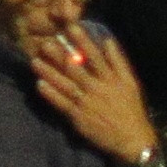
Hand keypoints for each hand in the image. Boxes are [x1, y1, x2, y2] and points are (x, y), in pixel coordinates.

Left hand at [30, 26, 157, 165]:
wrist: (131, 139)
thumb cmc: (131, 108)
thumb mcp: (130, 82)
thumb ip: (118, 61)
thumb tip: (107, 40)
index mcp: (109, 78)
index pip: (94, 55)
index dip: (82, 40)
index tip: (70, 27)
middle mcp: (96, 88)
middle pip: (75, 69)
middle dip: (59, 55)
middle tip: (44, 43)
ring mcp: (86, 103)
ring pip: (65, 85)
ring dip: (50, 73)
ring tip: (35, 61)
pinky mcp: (78, 118)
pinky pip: (62, 104)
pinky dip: (51, 95)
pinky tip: (39, 86)